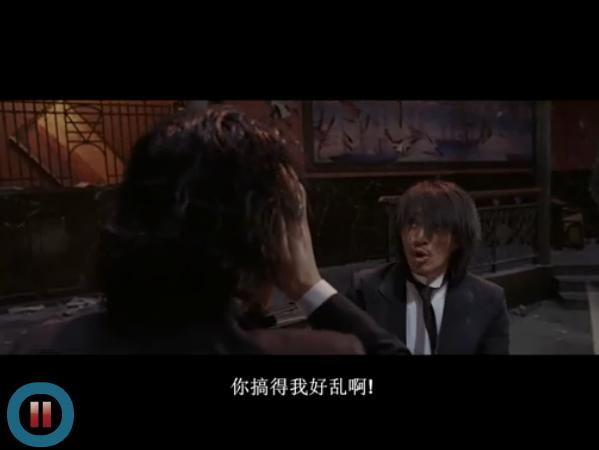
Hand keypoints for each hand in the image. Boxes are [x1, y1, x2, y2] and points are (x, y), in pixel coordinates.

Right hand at [274, 165, 321, 300]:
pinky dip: (288, 200)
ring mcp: (300, 228)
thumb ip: (278, 230)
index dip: (287, 180)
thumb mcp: (281, 252)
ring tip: (279, 175)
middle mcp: (299, 222)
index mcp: (296, 224)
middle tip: (278, 164)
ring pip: (296, 201)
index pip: (293, 195)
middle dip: (288, 179)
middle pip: (296, 194)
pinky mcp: (298, 234)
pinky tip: (279, 198)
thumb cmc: (292, 271)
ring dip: (289, 187)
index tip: (279, 166)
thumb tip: (274, 205)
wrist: (305, 287)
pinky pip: (293, 211)